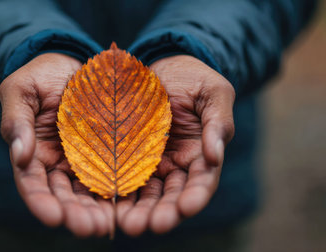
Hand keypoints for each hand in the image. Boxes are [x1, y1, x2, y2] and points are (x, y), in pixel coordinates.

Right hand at [0, 53, 113, 236]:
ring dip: (98, 210)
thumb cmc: (39, 76)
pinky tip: (130, 203)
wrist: (70, 64)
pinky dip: (119, 190)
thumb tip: (19, 155)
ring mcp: (83, 160)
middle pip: (64, 195)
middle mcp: (57, 164)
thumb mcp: (20, 91)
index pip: (33, 184)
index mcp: (32, 154)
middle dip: (75, 213)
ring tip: (109, 225)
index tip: (54, 217)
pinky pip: (113, 172)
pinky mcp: (107, 152)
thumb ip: (16, 120)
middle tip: (90, 228)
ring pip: (89, 191)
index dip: (41, 202)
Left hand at [116, 55, 234, 235]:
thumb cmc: (192, 77)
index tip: (187, 207)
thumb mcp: (214, 93)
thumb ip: (218, 123)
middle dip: (163, 212)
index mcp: (201, 154)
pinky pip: (120, 176)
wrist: (160, 65)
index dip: (195, 195)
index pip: (201, 181)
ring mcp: (149, 163)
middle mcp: (175, 165)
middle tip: (151, 225)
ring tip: (127, 224)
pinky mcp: (125, 156)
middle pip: (170, 196)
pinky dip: (115, 192)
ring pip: (145, 193)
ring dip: (138, 210)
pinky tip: (107, 205)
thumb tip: (216, 156)